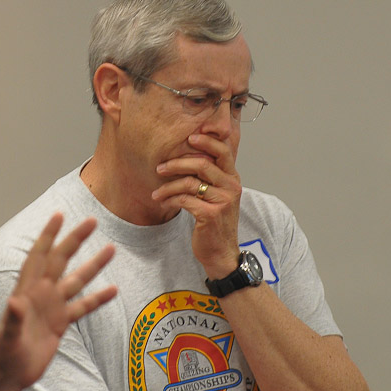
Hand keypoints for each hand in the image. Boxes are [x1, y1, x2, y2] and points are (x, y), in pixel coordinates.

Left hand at [0, 213, 116, 390]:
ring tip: (111, 249)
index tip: (59, 215)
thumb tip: (14, 301)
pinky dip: (97, 299)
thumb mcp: (7, 338)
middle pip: (61, 261)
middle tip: (92, 221)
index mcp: (27, 291)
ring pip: (76, 281)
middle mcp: (41, 294)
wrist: (7, 376)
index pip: (39, 256)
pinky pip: (82, 307)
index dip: (48, 236)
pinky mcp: (60, 324)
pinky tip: (113, 290)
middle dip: (75, 240)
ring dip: (92, 265)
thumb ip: (12, 319)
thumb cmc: (2, 356)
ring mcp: (52, 308)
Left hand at [152, 133, 241, 276]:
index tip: (189, 138)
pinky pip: (184, 200)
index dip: (206, 141)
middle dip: (176, 164)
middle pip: (201, 164)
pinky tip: (163, 202)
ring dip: (168, 187)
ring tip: (156, 192)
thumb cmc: (215, 223)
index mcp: (233, 179)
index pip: (223, 151)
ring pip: (189, 183)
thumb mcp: (217, 196)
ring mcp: (222, 201)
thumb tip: (186, 157)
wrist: (221, 252)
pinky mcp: (210, 215)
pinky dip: (170, 199)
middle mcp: (231, 187)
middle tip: (159, 168)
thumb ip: (209, 178)